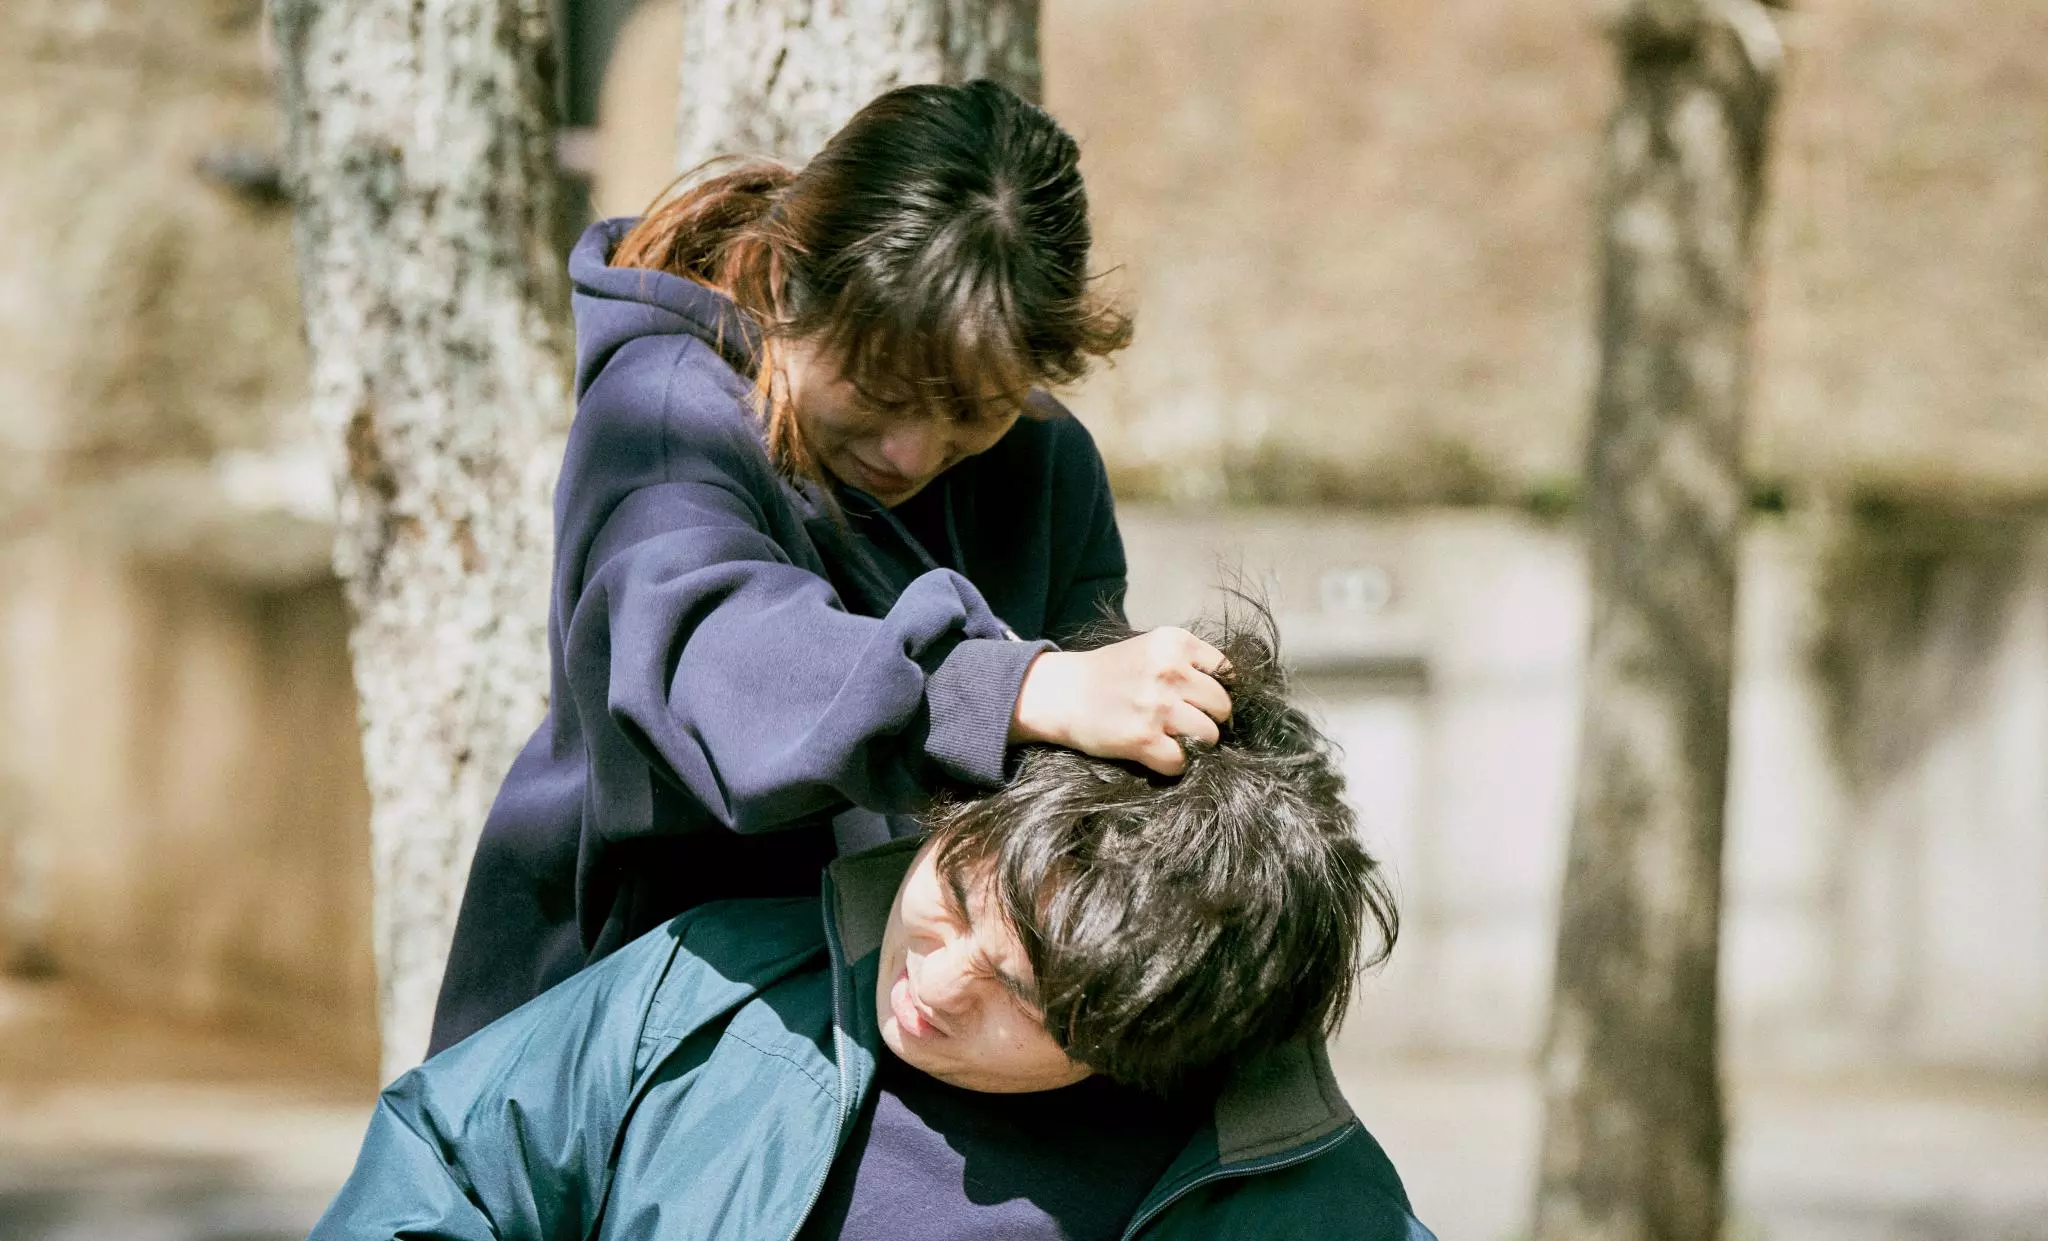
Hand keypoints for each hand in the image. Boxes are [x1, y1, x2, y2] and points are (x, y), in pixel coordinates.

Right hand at [1009, 627, 1232, 775]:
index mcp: (1174, 642)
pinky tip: (1156, 753)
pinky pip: (1181, 761)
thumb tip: (1228, 693)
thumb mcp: (1150, 650)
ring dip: (1195, 744)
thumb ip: (1187, 663)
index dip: (1216, 690)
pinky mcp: (1143, 738)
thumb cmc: (1109, 673)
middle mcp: (1170, 671)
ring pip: (1208, 735)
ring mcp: (1157, 706)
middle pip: (1222, 706)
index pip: (1225, 671)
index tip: (1200, 701)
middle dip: (1210, 719)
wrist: (1060, 693)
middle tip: (1187, 723)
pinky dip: (1173, 764)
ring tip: (1173, 739)